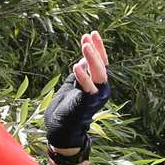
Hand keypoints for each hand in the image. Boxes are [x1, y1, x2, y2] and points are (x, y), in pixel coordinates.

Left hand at [44, 31, 111, 149]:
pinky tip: (76, 66)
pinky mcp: (87, 105)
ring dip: (92, 60)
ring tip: (84, 46)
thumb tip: (82, 60)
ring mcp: (95, 97)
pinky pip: (87, 89)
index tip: (90, 33)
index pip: (100, 62)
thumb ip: (80, 73)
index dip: (97, 47)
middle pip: (101, 65)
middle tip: (87, 37)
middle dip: (95, 50)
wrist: (62, 131)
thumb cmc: (66, 109)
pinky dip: (83, 78)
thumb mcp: (72, 85)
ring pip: (99, 74)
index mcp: (97, 84)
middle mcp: (100, 89)